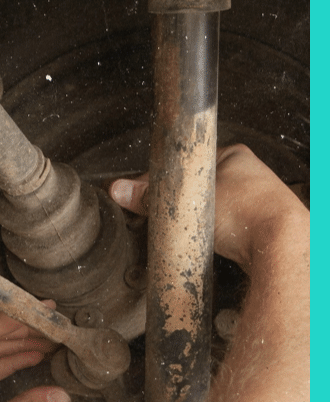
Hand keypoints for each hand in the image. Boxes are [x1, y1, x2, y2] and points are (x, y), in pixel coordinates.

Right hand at [109, 144, 306, 270]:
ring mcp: (254, 202)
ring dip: (195, 224)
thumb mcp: (186, 202)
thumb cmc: (248, 214)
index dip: (163, 182)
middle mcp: (247, 175)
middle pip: (196, 189)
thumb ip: (149, 197)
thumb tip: (120, 190)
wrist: (281, 246)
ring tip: (188, 233)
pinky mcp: (254, 229)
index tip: (146, 197)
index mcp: (232, 155)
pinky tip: (206, 245)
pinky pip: (222, 231)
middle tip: (167, 218)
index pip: (185, 165)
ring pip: (209, 212)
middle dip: (179, 205)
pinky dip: (212, 239)